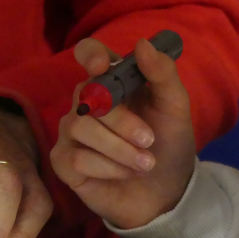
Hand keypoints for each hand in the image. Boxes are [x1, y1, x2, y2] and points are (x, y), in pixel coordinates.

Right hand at [50, 37, 195, 229]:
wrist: (166, 193)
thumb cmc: (168, 146)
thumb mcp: (175, 108)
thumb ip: (162, 74)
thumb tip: (142, 44)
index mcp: (112, 82)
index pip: (89, 53)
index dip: (91, 55)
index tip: (103, 66)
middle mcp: (86, 103)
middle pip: (88, 96)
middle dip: (122, 121)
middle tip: (149, 141)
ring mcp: (71, 133)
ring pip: (80, 128)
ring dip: (119, 149)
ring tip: (144, 163)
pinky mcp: (63, 162)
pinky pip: (76, 158)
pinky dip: (107, 168)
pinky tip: (123, 174)